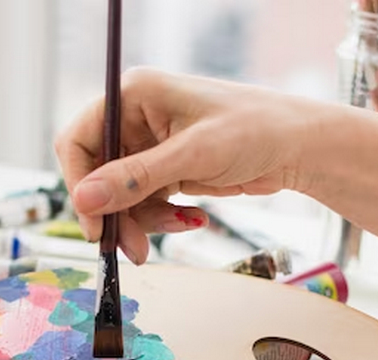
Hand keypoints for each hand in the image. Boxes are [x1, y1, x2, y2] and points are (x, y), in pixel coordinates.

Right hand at [54, 68, 325, 263]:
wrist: (299, 146)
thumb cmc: (255, 129)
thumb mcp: (191, 155)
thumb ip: (134, 178)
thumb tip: (83, 199)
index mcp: (133, 95)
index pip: (79, 140)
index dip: (80, 183)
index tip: (93, 222)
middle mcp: (135, 118)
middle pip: (98, 175)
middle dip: (115, 212)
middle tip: (129, 247)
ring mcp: (150, 145)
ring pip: (121, 196)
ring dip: (141, 221)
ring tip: (178, 227)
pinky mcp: (166, 169)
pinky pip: (145, 203)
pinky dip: (162, 218)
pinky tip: (192, 218)